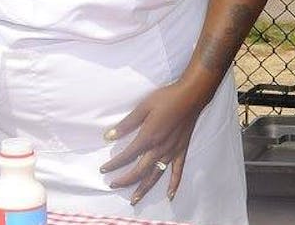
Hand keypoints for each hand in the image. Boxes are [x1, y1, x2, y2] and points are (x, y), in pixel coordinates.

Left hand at [99, 80, 210, 205]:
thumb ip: (126, 124)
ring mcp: (171, 152)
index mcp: (148, 137)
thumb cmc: (165, 98)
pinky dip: (174, 184)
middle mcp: (159, 149)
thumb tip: (109, 136)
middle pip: (139, 170)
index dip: (114, 164)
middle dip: (125, 180)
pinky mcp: (181, 151)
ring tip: (135, 199)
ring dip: (144, 188)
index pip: (127, 156)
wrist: (190, 96)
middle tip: (113, 185)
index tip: (104, 169)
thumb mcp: (142, 107)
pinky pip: (177, 171)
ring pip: (155, 175)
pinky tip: (170, 195)